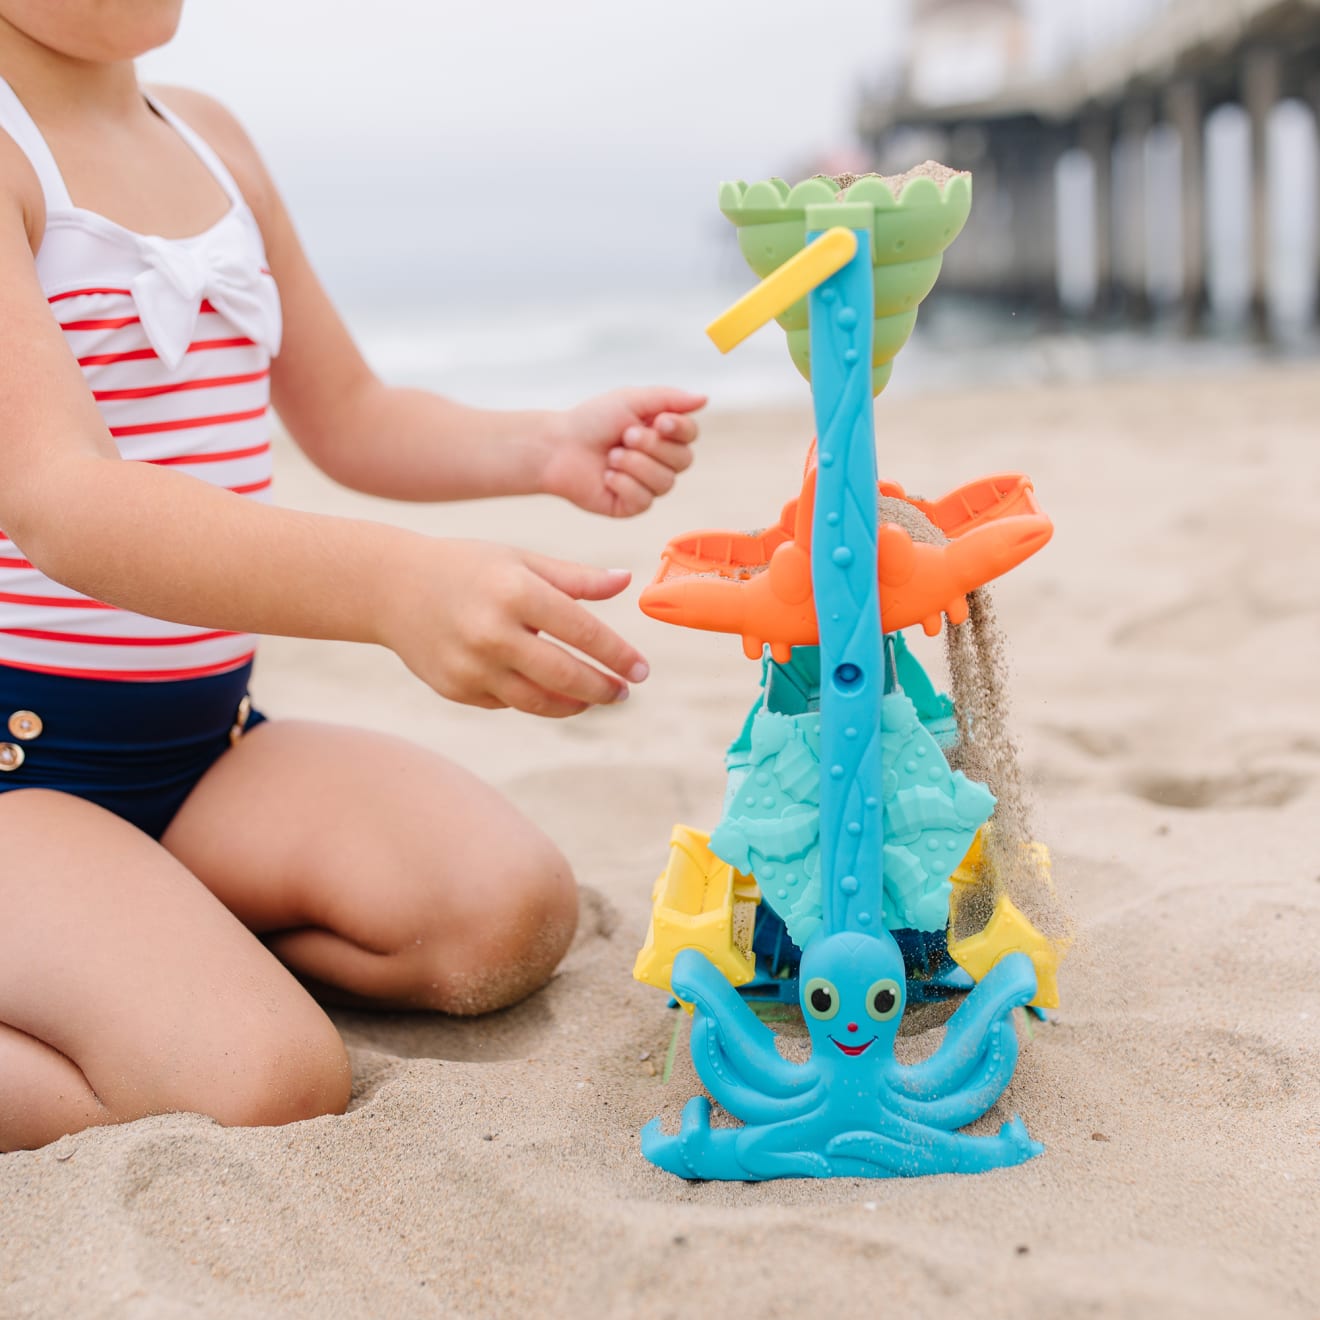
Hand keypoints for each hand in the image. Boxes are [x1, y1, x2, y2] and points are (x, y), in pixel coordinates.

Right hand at [384, 538, 648, 717]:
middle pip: (565, 676)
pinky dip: (533, 700)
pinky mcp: (455, 689)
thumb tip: (626, 582)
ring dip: (575, 704)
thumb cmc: (466, 567)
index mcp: (514, 591)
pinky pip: (507, 704)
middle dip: (603, 689)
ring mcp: (470, 665)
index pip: (582, 632)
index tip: (642, 670)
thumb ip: (575, 577)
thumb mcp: (520, 559)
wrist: (389, 586)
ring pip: (538, 701)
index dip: (618, 655)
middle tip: (623, 693)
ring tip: (593, 697)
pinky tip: (547, 690)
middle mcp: (492, 632)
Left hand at [540, 386, 705, 516]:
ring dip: (634, 464)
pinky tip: (606, 476)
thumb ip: (669, 398)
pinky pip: (644, 500)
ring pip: (665, 482)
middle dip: (652, 446)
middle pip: (683, 461)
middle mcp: (660, 460)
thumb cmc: (592, 420)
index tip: (658, 421)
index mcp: (662, 434)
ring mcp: (647, 485)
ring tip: (611, 455)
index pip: (690, 435)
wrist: (558, 447)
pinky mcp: (631, 505)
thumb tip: (704, 398)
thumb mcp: (631, 400)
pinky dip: (623, 483)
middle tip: (625, 436)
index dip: (679, 430)